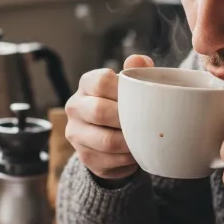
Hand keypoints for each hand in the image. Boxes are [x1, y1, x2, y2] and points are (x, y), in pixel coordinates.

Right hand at [65, 55, 153, 179]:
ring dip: (130, 143)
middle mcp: (75, 107)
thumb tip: (140, 61)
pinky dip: (128, 160)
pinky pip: (109, 162)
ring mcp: (76, 134)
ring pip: (106, 141)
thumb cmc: (123, 103)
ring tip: (145, 140)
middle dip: (127, 119)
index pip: (101, 81)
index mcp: (86, 84)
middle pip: (100, 112)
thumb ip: (136, 71)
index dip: (123, 90)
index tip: (141, 98)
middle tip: (148, 123)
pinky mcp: (84, 157)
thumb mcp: (130, 84)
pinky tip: (136, 154)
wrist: (110, 134)